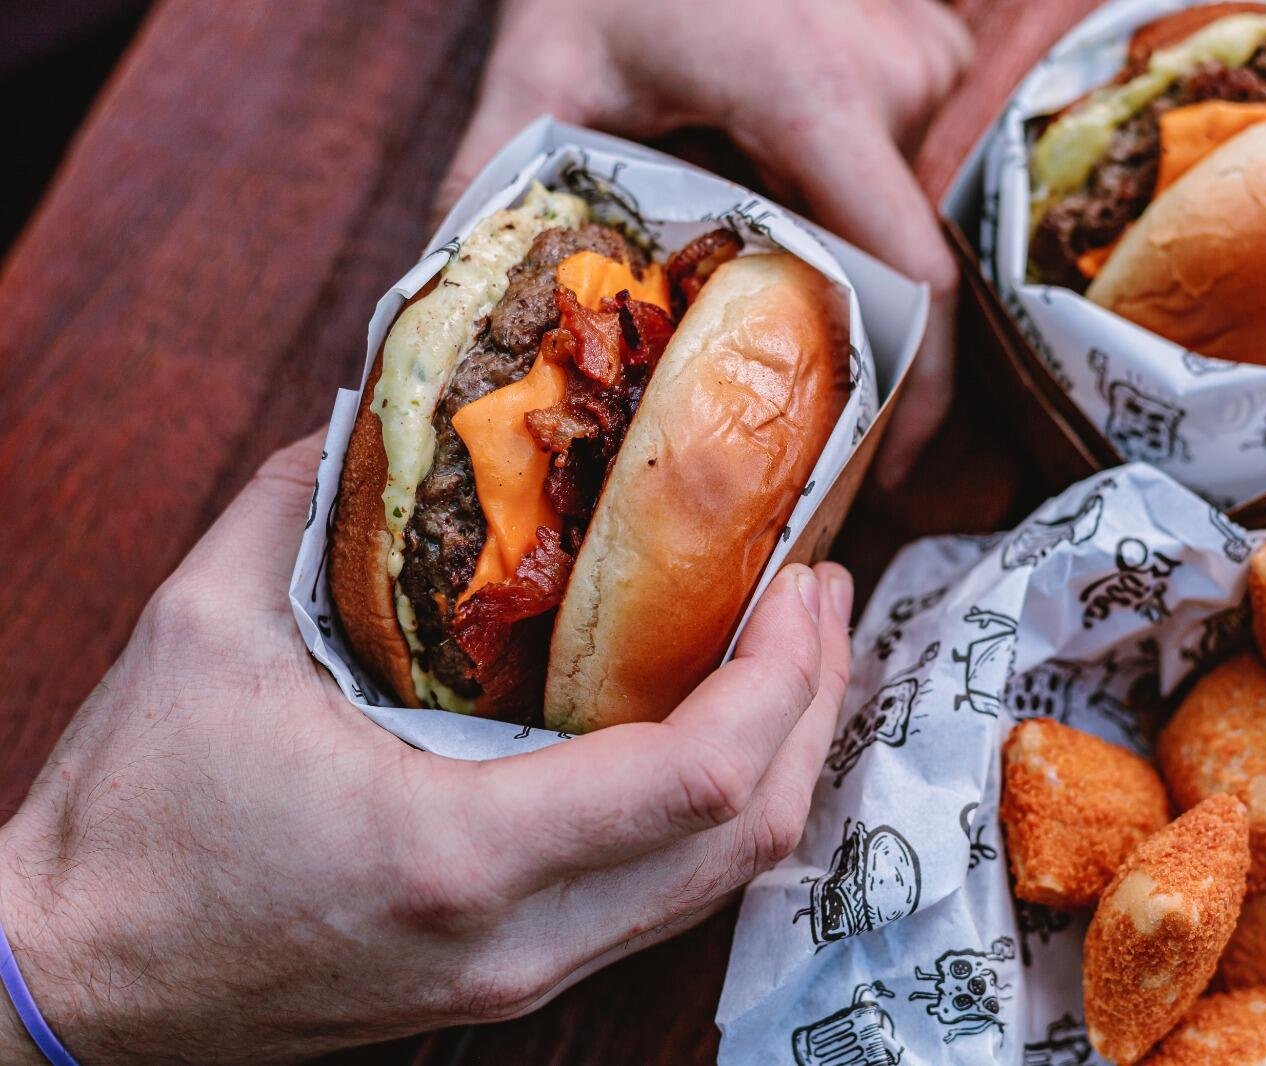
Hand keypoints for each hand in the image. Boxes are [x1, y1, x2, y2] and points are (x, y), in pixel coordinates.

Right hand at [0, 435, 852, 1062]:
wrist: (77, 982)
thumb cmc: (132, 824)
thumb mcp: (205, 633)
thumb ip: (309, 504)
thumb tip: (383, 411)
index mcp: (459, 853)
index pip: (698, 779)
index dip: (783, 673)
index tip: (804, 579)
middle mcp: (520, 936)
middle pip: (746, 837)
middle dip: (813, 706)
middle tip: (820, 595)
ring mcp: (525, 974)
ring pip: (719, 882)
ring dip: (780, 759)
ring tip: (789, 651)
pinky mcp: (513, 979)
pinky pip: (665, 896)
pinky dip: (718, 810)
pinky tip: (713, 729)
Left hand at [442, 0, 972, 485]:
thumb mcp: (538, 76)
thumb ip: (491, 194)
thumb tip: (446, 325)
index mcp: (811, 96)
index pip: (912, 279)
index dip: (917, 397)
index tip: (884, 475)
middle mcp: (896, 75)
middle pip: (914, 267)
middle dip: (874, 351)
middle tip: (807, 411)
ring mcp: (926, 54)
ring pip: (918, 216)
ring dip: (862, 272)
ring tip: (792, 306)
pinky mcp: (932, 47)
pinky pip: (916, 166)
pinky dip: (871, 210)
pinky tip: (805, 211)